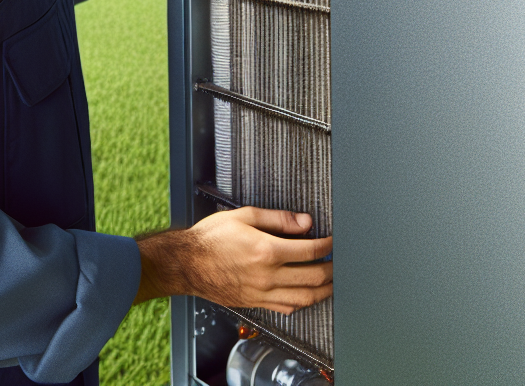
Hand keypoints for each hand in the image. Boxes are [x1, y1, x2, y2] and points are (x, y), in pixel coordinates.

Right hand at [134, 207, 332, 314]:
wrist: (186, 263)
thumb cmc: (211, 238)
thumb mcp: (244, 215)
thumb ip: (278, 218)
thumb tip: (305, 221)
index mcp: (267, 250)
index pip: (310, 251)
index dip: (327, 245)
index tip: (332, 240)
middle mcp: (268, 275)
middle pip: (313, 277)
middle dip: (331, 270)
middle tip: (338, 262)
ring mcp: (262, 292)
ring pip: (304, 298)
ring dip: (323, 291)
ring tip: (331, 283)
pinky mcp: (256, 303)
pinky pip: (286, 308)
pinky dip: (301, 303)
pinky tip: (305, 296)